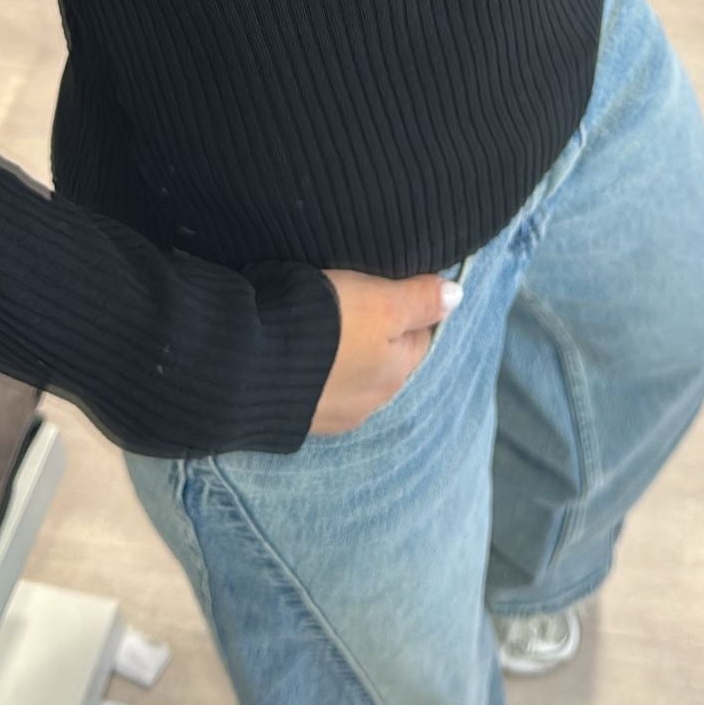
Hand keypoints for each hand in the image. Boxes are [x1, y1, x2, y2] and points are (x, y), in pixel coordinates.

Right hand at [310, 268, 461, 434]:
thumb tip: (456, 296)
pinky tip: (298, 355)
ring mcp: (332, 415)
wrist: (246, 364)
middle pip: (385, 358)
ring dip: (342, 356)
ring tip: (319, 327)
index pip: (419, 334)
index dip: (406, 306)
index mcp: (396, 371)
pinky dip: (314, 373)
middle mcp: (370, 401)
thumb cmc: (323, 325)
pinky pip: (317, 390)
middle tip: (350, 302)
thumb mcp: (382, 302)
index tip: (387, 286)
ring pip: (350, 376)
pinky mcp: (296, 418)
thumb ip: (420, 299)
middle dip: (374, 334)